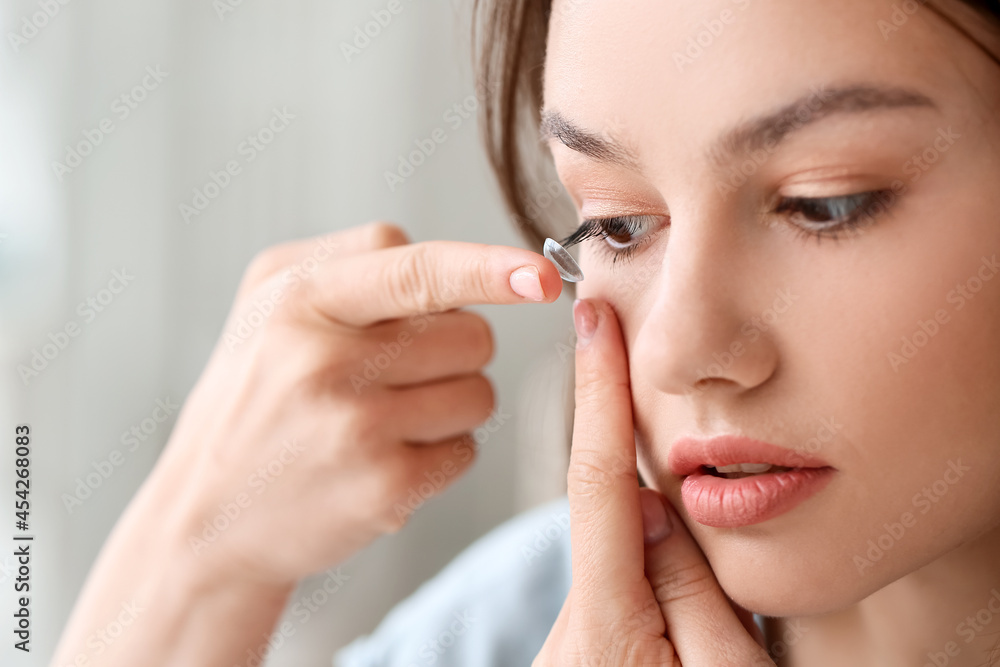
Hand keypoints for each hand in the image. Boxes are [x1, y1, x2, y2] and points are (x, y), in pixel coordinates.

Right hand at [142, 221, 562, 585]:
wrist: (207, 516)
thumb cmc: (252, 398)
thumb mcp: (268, 303)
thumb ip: (355, 261)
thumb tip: (462, 263)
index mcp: (300, 301)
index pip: (419, 270)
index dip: (490, 269)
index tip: (543, 276)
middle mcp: (326, 363)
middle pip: (471, 335)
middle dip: (455, 349)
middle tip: (399, 369)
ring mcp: (358, 430)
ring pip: (478, 393)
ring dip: (451, 402)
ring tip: (384, 416)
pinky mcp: (384, 489)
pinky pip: (466, 449)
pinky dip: (440, 451)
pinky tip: (385, 457)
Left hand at [533, 298, 772, 666]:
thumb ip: (693, 587)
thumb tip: (657, 506)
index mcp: (605, 623)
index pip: (599, 480)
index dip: (599, 393)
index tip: (593, 323)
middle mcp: (571, 627)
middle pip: (622, 528)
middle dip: (670, 513)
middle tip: (717, 567)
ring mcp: (568, 645)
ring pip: (625, 564)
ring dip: (672, 573)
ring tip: (710, 635)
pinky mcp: (578, 656)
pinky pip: (619, 597)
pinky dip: (657, 597)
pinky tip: (686, 639)